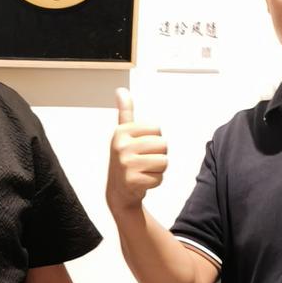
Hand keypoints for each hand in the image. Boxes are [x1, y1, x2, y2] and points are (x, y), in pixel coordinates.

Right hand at [107, 88, 168, 213]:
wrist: (118, 192)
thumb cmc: (125, 160)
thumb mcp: (123, 135)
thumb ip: (125, 112)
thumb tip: (121, 91)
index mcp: (121, 132)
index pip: (157, 128)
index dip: (154, 139)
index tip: (141, 147)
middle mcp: (121, 146)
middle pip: (163, 145)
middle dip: (158, 154)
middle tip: (144, 161)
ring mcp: (126, 164)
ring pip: (164, 161)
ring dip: (158, 169)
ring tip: (144, 171)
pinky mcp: (133, 181)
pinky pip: (160, 178)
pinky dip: (155, 181)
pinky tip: (143, 181)